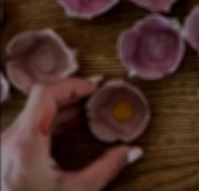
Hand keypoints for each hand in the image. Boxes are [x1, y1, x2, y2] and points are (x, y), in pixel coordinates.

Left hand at [1, 77, 142, 190]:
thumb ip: (106, 169)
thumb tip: (132, 152)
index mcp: (25, 142)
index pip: (46, 93)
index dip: (74, 84)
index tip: (97, 87)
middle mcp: (11, 139)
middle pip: (43, 100)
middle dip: (75, 93)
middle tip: (101, 92)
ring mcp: (6, 146)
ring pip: (37, 112)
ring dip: (66, 107)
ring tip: (92, 108)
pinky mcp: (8, 155)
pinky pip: (32, 126)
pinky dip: (55, 120)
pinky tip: (74, 125)